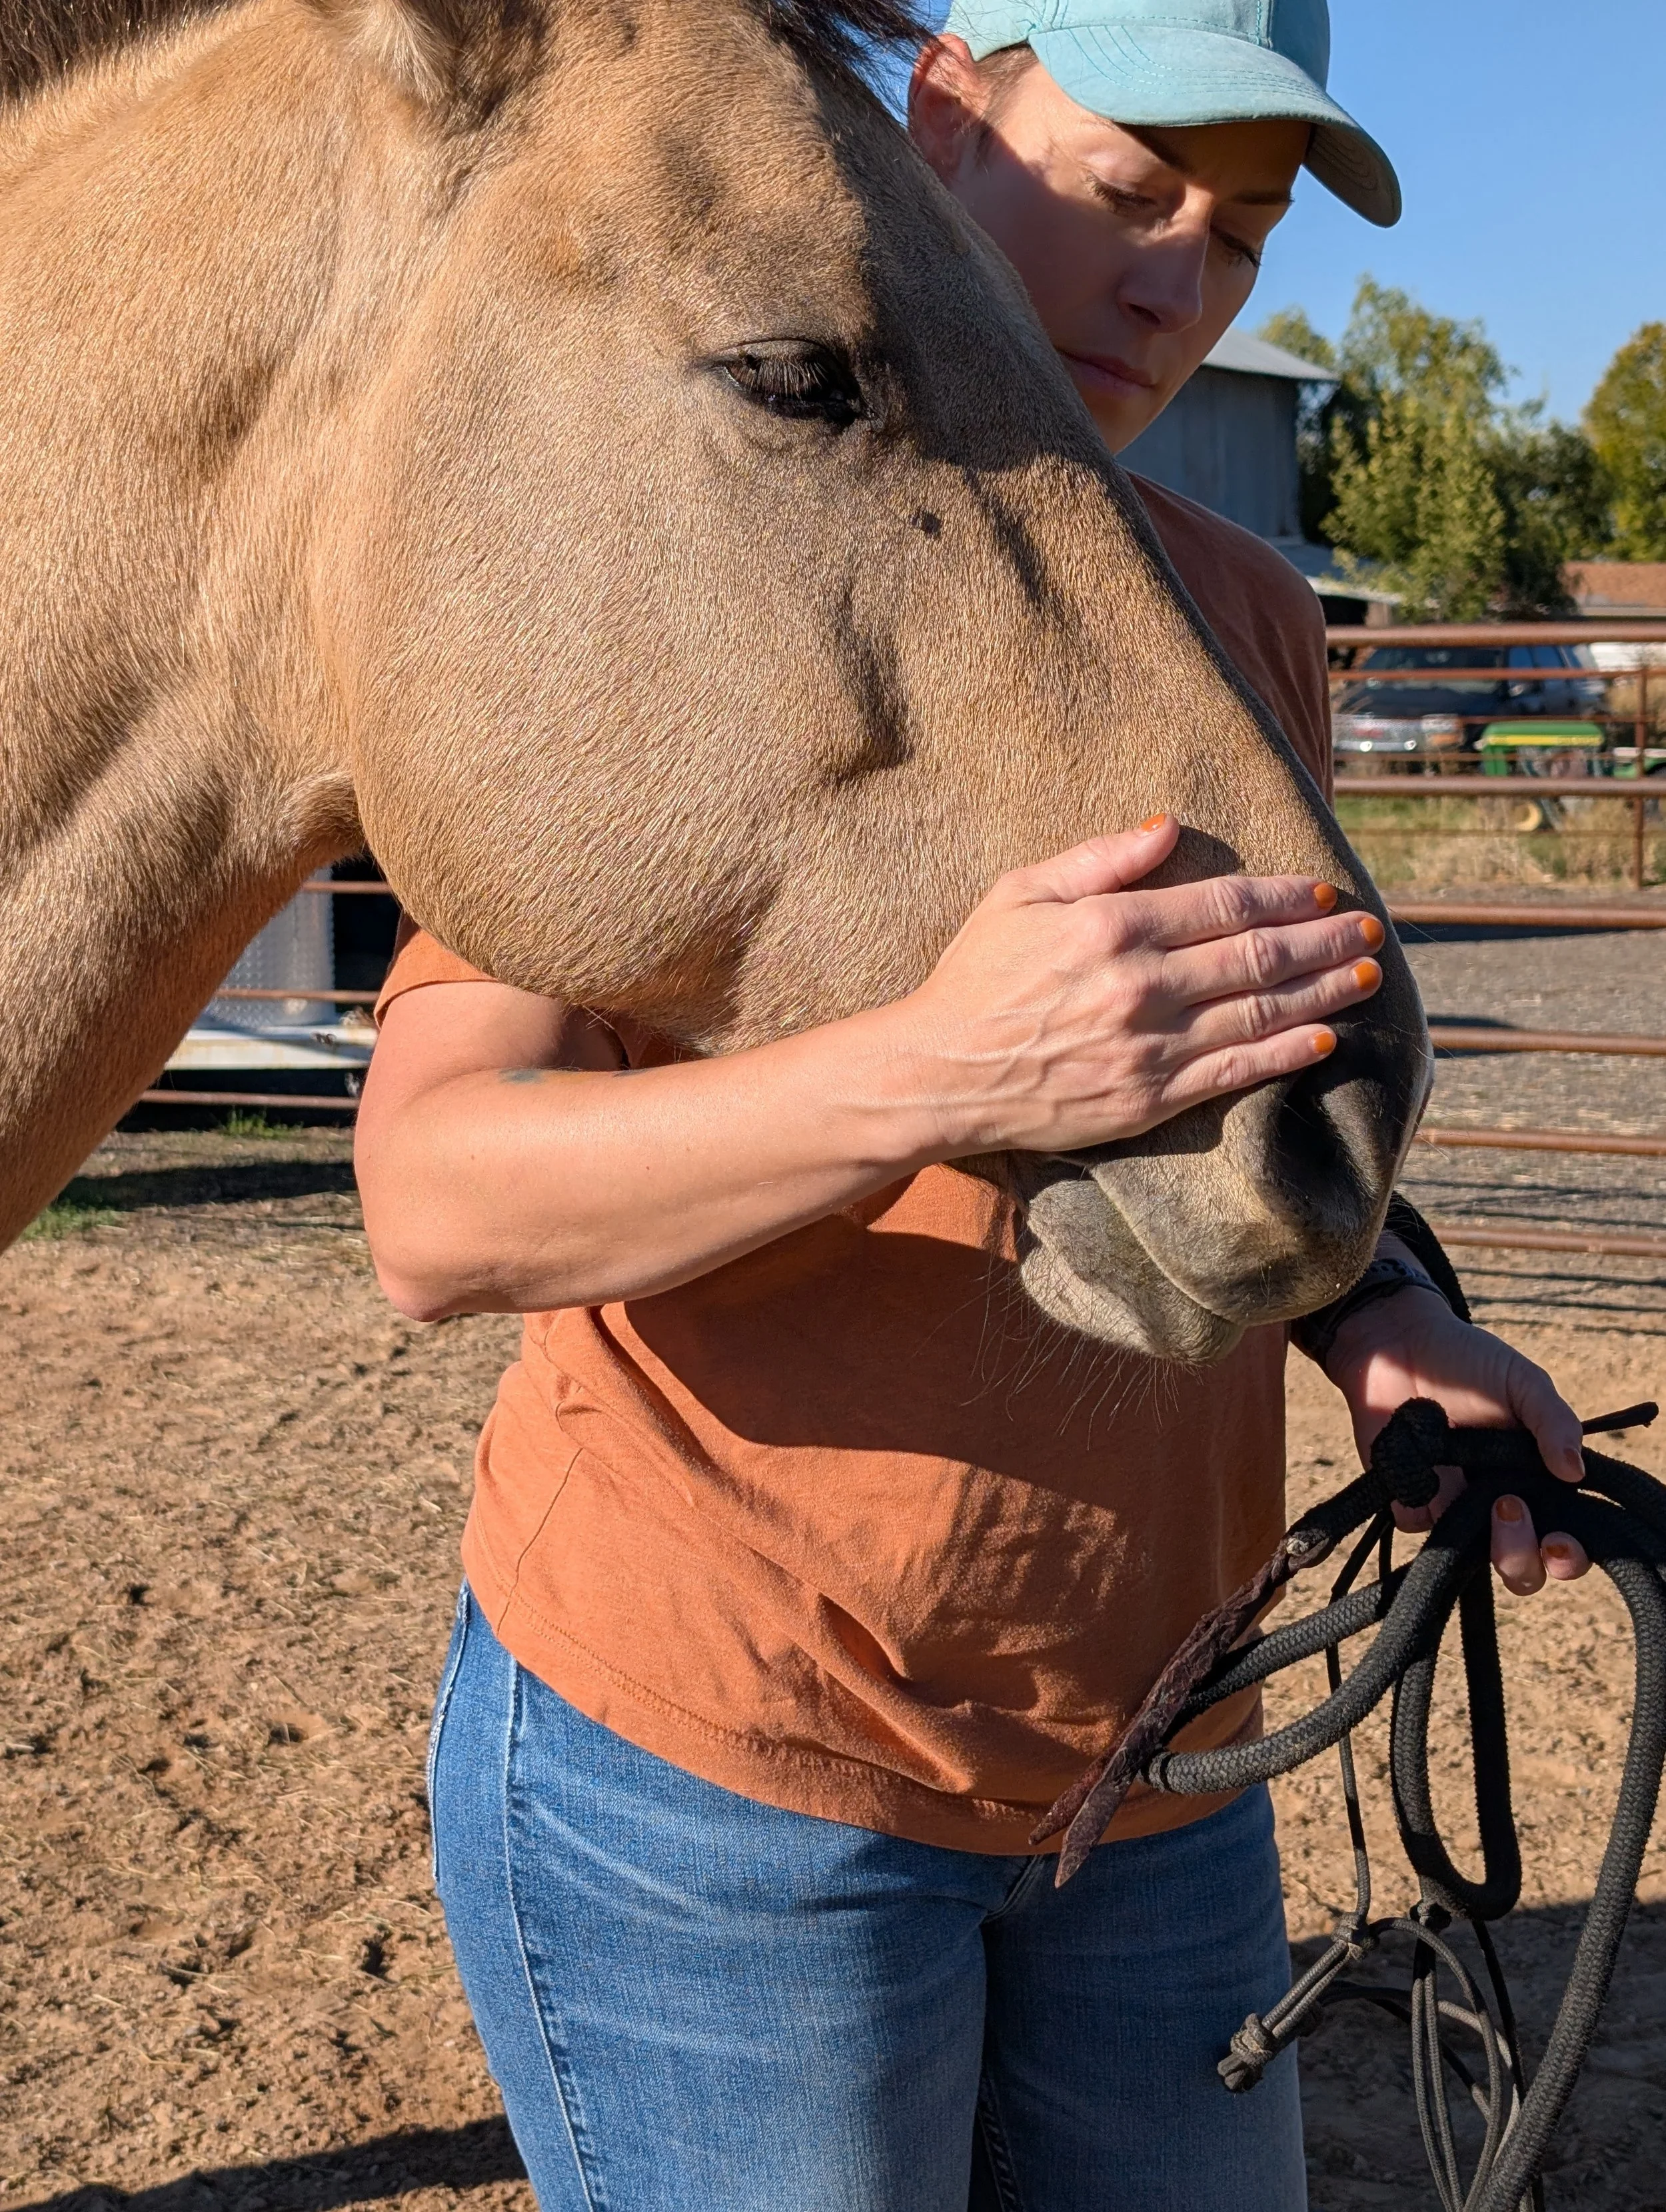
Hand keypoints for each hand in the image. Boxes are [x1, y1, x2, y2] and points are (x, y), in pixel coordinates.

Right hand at [894, 814, 1386, 1159]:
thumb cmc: (975, 976)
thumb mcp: (1020, 893)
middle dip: (1324, 939)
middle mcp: (1141, 985)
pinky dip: (1286, 1054)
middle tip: (1370, 929)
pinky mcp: (1149, 1099)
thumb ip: (1098, 859)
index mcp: (1112, 927)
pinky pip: (1235, 1072)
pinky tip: (1323, 1039)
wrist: (941, 1073)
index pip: (1225, 903)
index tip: (1324, 890)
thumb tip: (1168, 826)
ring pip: (1261, 1013)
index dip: (1286, 895)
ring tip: (1366, 975)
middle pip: (1258, 955)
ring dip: (1323, 992)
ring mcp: (1150, 1047)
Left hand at [1324, 1280, 1589, 1594]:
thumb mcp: (1522, 1382)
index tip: (1559, 1542)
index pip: (1564, 1541)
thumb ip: (1554, 1422)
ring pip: (1468, 1557)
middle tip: (1508, 1507)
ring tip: (1464, 1482)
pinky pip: (1417, 1524)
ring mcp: (1452, 1506)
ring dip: (1470, 1536)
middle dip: (1519, 1556)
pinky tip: (1418, 1463)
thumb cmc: (1467, 1359)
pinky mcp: (1408, 1500)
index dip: (1568, 1556)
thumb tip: (1575, 1472)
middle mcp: (1499, 1503)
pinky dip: (1419, 1502)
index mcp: (1537, 1482)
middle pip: (1520, 1568)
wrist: (1397, 1342)